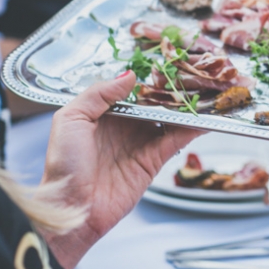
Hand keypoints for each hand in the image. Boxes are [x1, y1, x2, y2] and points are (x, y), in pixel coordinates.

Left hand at [39, 71, 201, 268]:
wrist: (72, 207)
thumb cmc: (63, 165)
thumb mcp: (70, 119)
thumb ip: (99, 94)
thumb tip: (130, 76)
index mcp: (101, 113)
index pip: (129, 89)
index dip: (147, 77)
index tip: (165, 62)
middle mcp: (124, 126)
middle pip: (153, 103)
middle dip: (171, 90)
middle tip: (192, 73)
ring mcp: (140, 143)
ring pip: (169, 119)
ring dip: (185, 108)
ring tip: (204, 92)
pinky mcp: (154, 161)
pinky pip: (177, 140)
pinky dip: (192, 129)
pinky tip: (205, 118)